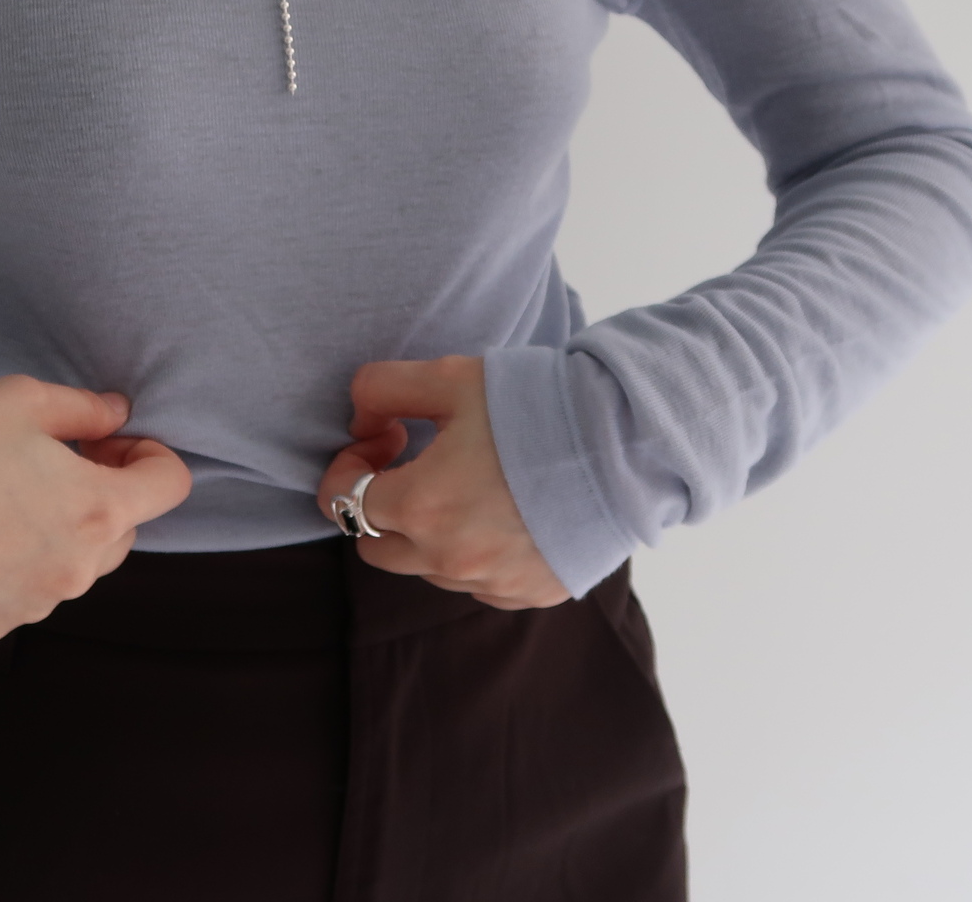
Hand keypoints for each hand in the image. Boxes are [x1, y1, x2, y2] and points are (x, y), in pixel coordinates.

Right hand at [0, 375, 192, 642]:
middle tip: (51, 463)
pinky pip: (28, 591)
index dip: (148, 455)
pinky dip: (17, 565)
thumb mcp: (22, 401)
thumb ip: (84, 409)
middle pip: (123, 529)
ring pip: (75, 564)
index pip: (170, 485)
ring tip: (3, 499)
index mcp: (98, 510)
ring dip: (60, 533)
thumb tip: (117, 414)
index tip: (106, 442)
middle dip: (102, 494)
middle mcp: (79, 568)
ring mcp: (39, 603)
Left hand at [315, 355, 570, 609]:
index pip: (344, 503)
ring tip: (468, 480)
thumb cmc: (537, 404)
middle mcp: (450, 558)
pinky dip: (475, 551)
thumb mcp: (449, 376)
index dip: (348, 468)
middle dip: (380, 506)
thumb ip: (381, 389)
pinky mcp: (529, 594)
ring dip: (429, 530)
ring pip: (427, 567)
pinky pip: (478, 581)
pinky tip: (503, 509)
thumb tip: (359, 418)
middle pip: (376, 546)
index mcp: (422, 505)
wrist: (627, 442)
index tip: (379, 441)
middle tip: (412, 462)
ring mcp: (492, 583)